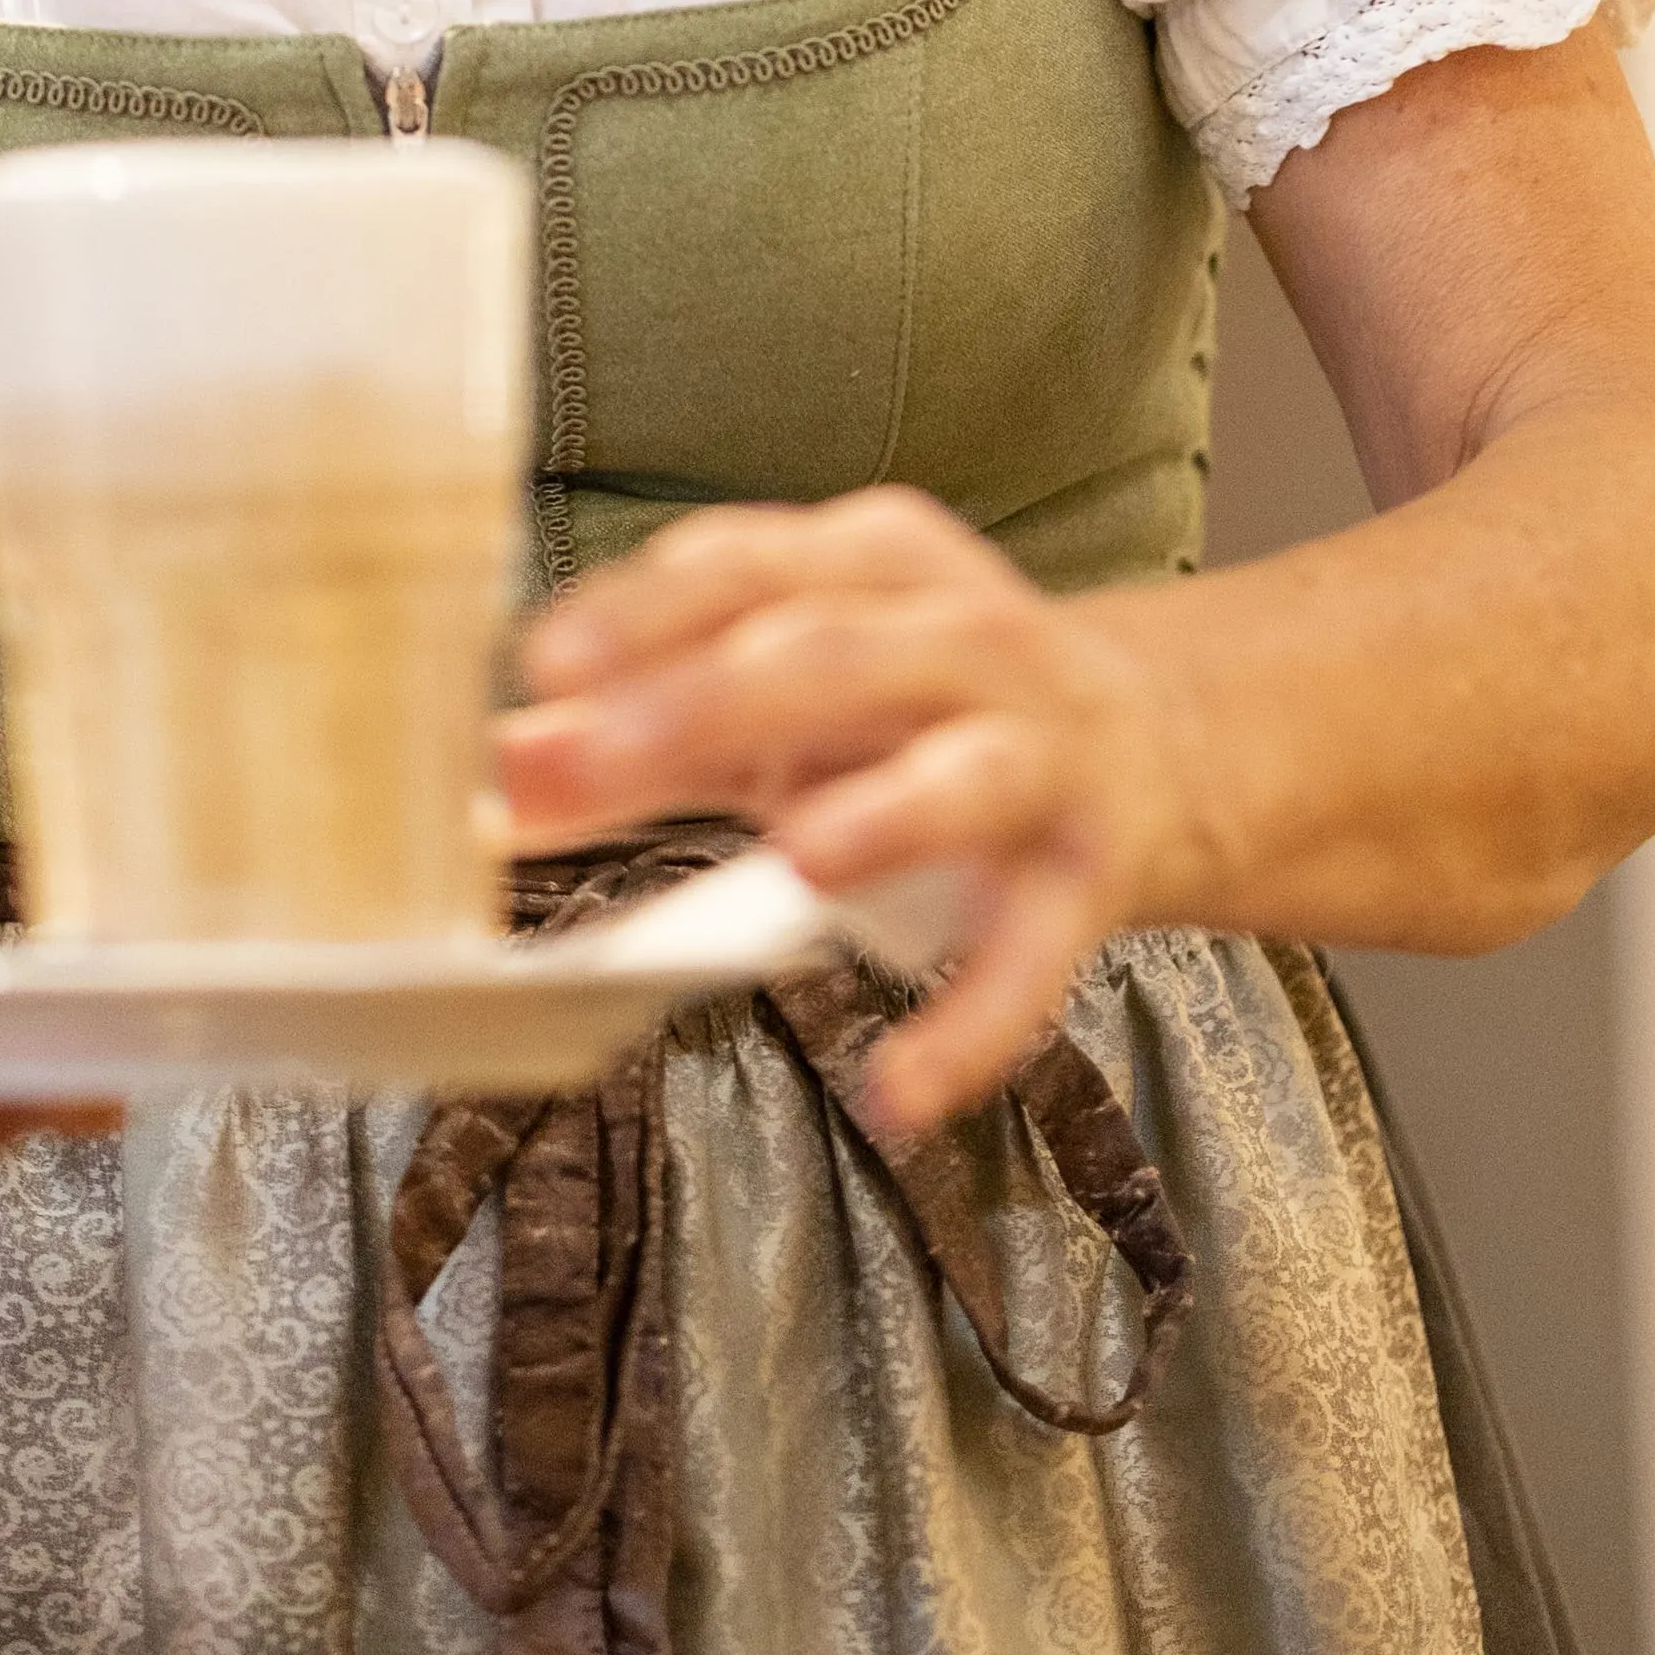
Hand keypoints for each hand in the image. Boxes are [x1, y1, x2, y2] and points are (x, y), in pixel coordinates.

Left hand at [493, 492, 1188, 1129]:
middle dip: (706, 701)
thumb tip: (506, 768)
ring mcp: (1039, 753)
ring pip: (965, 772)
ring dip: (885, 811)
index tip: (543, 665)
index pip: (746, 566)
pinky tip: (902, 1090)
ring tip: (801, 857)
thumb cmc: (920, 707)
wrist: (1148, 744)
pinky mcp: (1088, 877)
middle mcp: (964, 640)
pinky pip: (1032, 957)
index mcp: (874, 564)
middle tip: (593, 758)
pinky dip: (969, 1026)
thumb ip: (648, 723)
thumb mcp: (783, 693)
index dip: (642, 610)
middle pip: (832, 655)